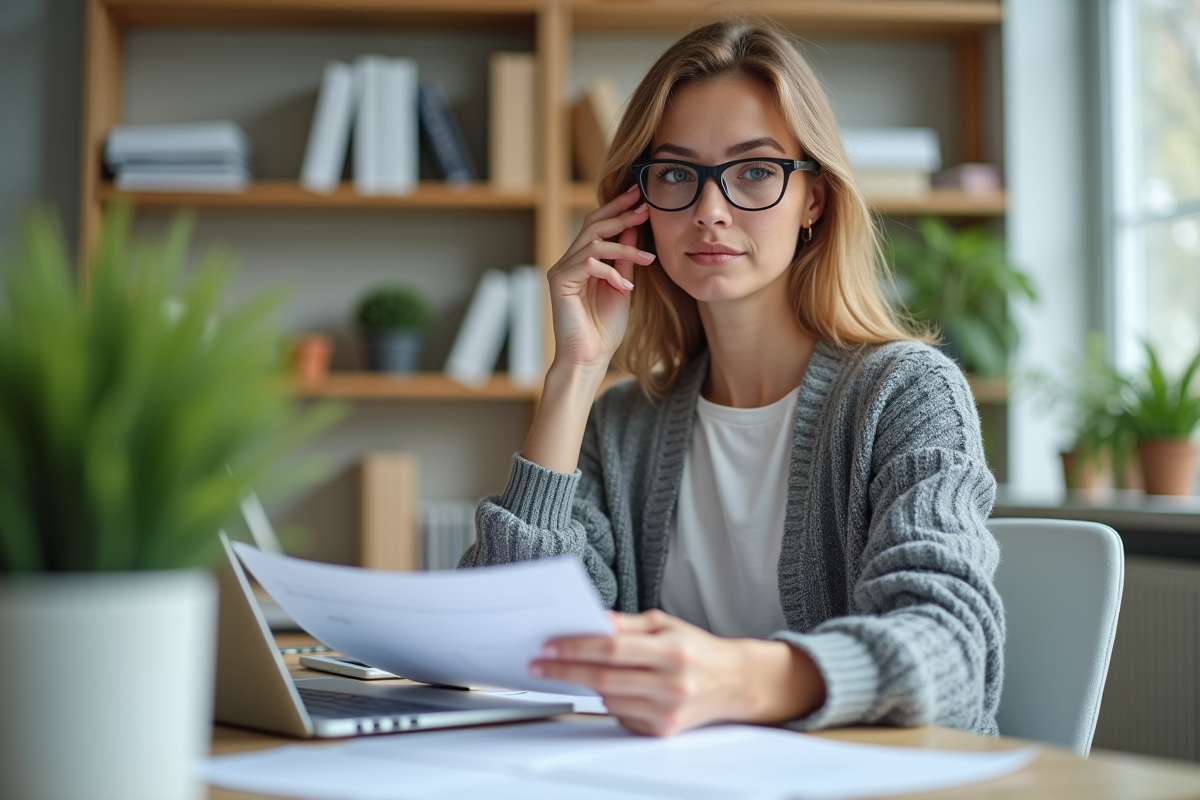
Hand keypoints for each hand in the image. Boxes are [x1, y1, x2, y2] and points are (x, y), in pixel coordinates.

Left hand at [530, 610, 826, 736]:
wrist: (733, 682)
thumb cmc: (697, 648)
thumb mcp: (664, 624)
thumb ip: (626, 624)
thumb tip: (591, 621)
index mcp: (672, 651)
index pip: (613, 648)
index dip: (577, 647)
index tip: (550, 646)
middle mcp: (672, 684)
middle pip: (605, 678)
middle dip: (566, 670)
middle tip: (541, 664)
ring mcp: (668, 711)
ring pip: (609, 699)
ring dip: (585, 685)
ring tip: (569, 671)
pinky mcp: (663, 731)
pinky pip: (622, 715)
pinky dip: (609, 701)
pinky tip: (608, 688)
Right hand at [545, 184, 655, 373]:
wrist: (589, 358)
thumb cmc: (604, 329)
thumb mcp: (622, 287)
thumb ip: (624, 261)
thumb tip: (633, 229)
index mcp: (582, 261)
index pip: (597, 225)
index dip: (618, 209)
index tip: (641, 198)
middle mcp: (568, 262)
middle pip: (592, 224)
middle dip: (621, 214)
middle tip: (645, 208)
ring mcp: (561, 271)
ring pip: (594, 243)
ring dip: (625, 248)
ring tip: (648, 259)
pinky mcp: (560, 282)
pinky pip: (588, 264)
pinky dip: (611, 272)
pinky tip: (627, 288)